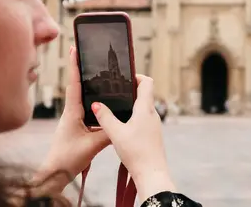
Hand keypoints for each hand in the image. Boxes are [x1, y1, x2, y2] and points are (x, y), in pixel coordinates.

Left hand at [34, 46, 109, 190]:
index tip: (75, 47)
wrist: (55, 174)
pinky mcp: (76, 127)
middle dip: (81, 68)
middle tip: (85, 51)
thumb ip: (109, 132)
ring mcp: (73, 119)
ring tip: (95, 70)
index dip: (75, 65)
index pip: (75, 84)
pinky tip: (101, 101)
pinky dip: (92, 101)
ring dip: (87, 83)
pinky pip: (85, 109)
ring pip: (82, 97)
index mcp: (72, 112)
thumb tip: (124, 121)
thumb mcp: (92, 145)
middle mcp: (71, 112)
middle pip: (78, 85)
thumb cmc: (68, 159)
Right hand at [92, 74, 175, 200]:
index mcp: (145, 109)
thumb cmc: (136, 153)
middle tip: (114, 91)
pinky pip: (143, 119)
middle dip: (130, 90)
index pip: (147, 82)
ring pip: (143, 108)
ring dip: (131, 105)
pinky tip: (121, 126)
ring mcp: (154, 125)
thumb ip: (105, 117)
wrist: (152, 174)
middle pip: (144, 94)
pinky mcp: (152, 135)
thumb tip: (96, 104)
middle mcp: (153, 114)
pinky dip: (133, 117)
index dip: (136, 76)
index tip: (123, 78)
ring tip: (114, 108)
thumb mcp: (116, 133)